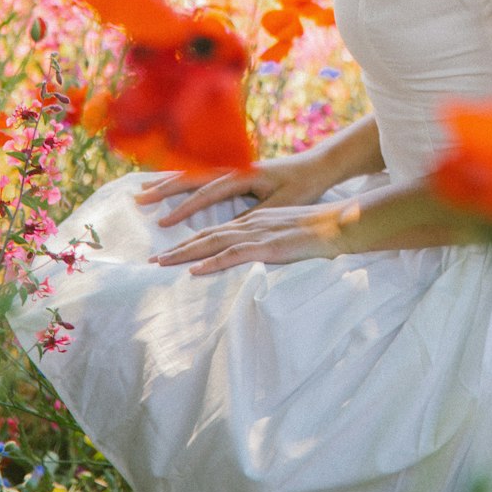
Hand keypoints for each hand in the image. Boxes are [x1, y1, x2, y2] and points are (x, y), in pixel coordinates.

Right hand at [133, 149, 333, 228]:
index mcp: (244, 174)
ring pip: (194, 174)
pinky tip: (171, 187)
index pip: (208, 191)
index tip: (164, 223)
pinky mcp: (236, 171)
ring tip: (144, 191)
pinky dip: (183, 180)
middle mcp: (234, 167)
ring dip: (169, 182)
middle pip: (193, 177)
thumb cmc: (303, 185)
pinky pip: (202, 175)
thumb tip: (229, 230)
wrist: (318, 165)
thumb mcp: (282, 204)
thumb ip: (255, 215)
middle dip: (164, 189)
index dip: (186, 207)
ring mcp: (233, 167)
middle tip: (138, 200)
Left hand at [148, 201, 346, 274]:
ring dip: (185, 253)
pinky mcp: (268, 246)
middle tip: (151, 259)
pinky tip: (195, 271)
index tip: (167, 250)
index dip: (189, 239)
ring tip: (162, 263)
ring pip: (213, 242)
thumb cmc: (318, 231)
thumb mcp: (286, 233)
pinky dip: (212, 262)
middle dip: (177, 247)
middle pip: (206, 234)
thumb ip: (266, 241)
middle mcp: (251, 223)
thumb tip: (250, 255)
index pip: (215, 230)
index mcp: (254, 220)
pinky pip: (234, 255)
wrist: (341, 224)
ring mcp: (258, 233)